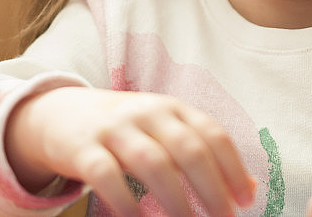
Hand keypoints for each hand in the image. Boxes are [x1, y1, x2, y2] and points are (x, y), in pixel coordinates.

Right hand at [5, 87, 254, 216]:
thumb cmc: (128, 130)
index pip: (213, 135)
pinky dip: (126, 201)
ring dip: (175, 200)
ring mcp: (115, 128)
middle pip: (189, 149)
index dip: (234, 168)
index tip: (246, 201)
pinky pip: (107, 175)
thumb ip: (204, 154)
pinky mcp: (83, 148)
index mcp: (175, 108)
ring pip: (153, 163)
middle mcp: (149, 112)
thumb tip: (251, 188)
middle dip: (212, 188)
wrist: (60, 114)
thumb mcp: (167, 132)